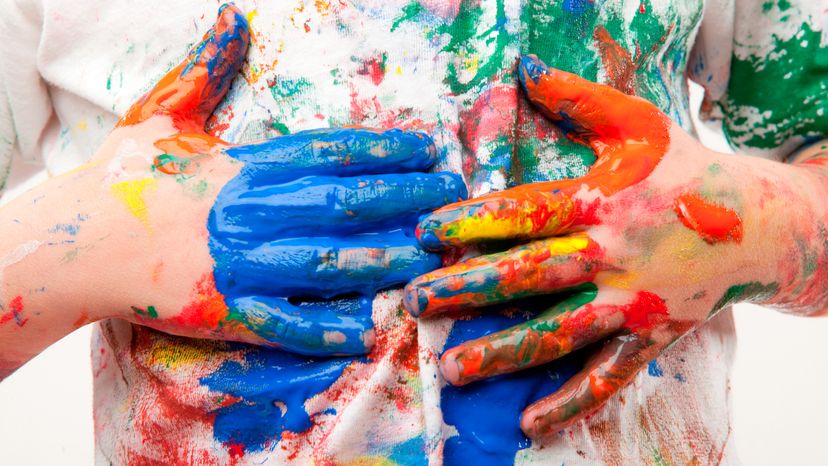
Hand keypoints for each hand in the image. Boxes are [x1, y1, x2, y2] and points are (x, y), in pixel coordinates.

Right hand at [0, 5, 464, 376]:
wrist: (73, 242)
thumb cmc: (121, 178)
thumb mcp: (162, 115)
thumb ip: (205, 71)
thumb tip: (231, 18)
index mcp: (243, 165)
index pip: (329, 151)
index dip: (385, 149)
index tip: (428, 148)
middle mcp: (250, 211)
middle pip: (344, 203)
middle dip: (405, 199)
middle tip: (452, 197)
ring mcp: (239, 264)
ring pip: (329, 263)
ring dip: (386, 259)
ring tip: (431, 255)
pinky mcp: (224, 311)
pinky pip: (285, 324)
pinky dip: (325, 329)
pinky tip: (367, 330)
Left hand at [403, 55, 827, 438]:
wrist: (760, 222)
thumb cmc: (688, 169)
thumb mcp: (637, 123)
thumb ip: (578, 100)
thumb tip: (524, 65)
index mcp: (602, 201)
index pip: (526, 212)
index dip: (472, 221)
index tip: (425, 234)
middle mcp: (612, 254)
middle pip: (528, 275)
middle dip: (467, 290)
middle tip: (415, 304)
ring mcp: (632, 302)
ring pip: (558, 332)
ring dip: (502, 353)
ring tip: (450, 369)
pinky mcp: (651, 338)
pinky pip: (608, 377)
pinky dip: (570, 402)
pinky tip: (529, 422)